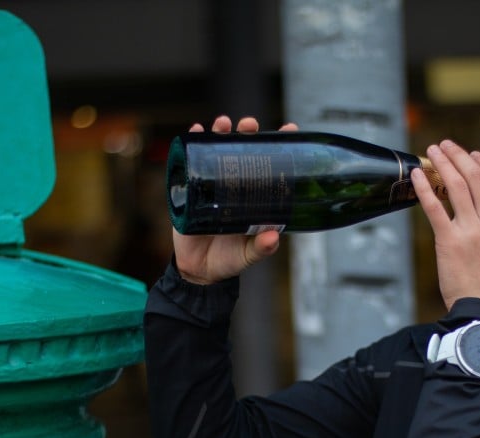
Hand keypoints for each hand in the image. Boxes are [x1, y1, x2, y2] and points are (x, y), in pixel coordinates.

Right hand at [172, 115, 298, 284]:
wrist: (198, 271)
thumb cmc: (229, 259)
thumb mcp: (248, 255)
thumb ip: (261, 248)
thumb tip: (274, 237)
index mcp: (254, 196)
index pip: (269, 164)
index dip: (278, 145)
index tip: (289, 128)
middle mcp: (235, 185)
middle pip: (242, 150)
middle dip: (247, 132)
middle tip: (249, 125)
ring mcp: (212, 185)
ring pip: (217, 151)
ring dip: (220, 132)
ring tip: (223, 123)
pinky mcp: (191, 190)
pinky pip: (190, 163)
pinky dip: (191, 145)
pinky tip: (195, 131)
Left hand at [411, 140, 479, 310]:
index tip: (472, 153)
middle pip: (476, 177)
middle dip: (459, 155)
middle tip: (445, 145)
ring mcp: (471, 231)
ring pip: (457, 186)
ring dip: (442, 164)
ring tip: (431, 152)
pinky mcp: (450, 241)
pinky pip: (435, 207)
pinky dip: (425, 188)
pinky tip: (417, 177)